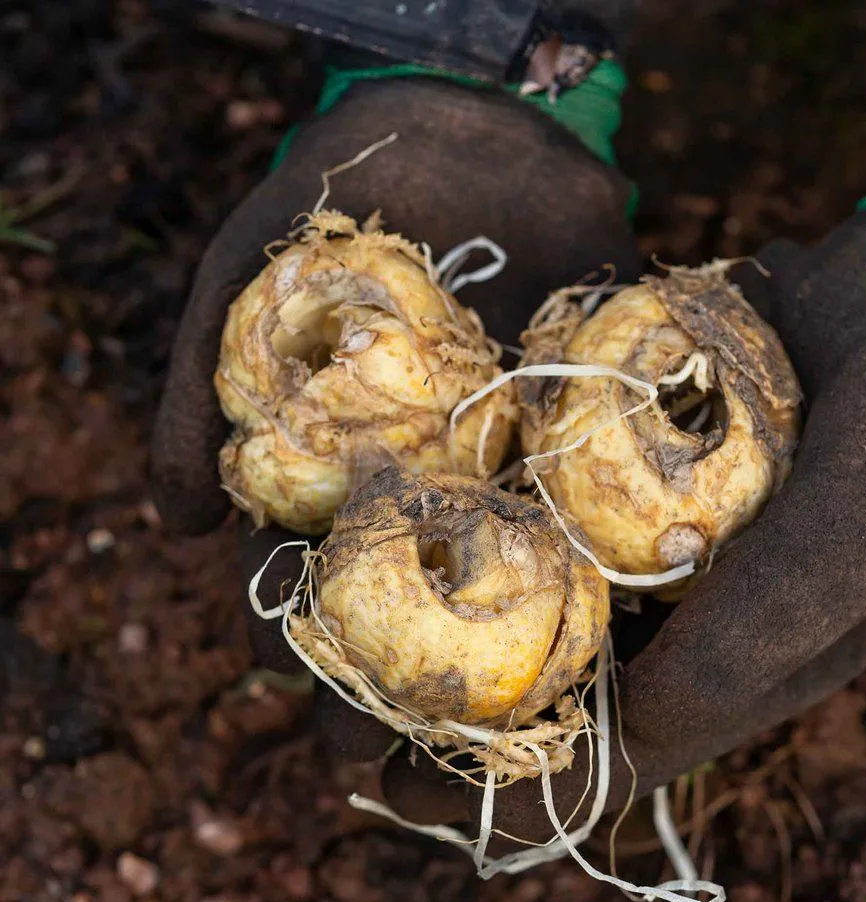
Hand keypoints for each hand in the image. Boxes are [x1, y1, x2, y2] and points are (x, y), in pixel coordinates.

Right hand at [149, 77, 639, 793]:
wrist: (477, 128)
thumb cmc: (345, 194)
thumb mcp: (246, 274)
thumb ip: (198, 388)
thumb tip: (173, 522)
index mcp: (346, 469)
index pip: (322, 585)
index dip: (322, 657)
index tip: (341, 721)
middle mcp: (430, 481)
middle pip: (423, 602)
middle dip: (425, 679)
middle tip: (444, 746)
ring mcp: (512, 462)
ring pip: (516, 574)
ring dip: (526, 646)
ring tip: (543, 720)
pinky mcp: (586, 430)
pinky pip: (603, 504)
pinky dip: (612, 558)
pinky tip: (628, 623)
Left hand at [397, 210, 865, 846]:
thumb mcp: (865, 511)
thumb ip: (769, 620)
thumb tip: (639, 722)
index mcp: (755, 663)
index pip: (630, 753)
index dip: (527, 792)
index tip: (413, 795)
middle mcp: (694, 626)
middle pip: (560, 705)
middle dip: (459, 735)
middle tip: (354, 743)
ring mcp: (651, 561)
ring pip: (529, 630)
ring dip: (439, 652)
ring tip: (342, 666)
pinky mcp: (617, 496)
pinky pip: (530, 541)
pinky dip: (463, 558)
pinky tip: (391, 556)